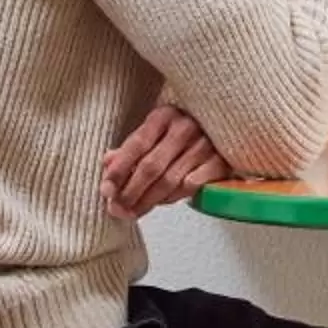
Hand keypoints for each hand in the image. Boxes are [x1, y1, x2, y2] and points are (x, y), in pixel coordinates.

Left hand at [101, 103, 230, 218]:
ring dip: (148, 200)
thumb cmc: (180, 136)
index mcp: (164, 115)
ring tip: (133, 212)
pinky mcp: (220, 162)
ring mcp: (205, 145)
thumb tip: (107, 163)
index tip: (106, 190)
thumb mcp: (153, 134)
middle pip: (151, 166)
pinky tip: (161, 202)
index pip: (136, 144)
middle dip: (130, 192)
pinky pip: (190, 187)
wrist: (221, 134)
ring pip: (169, 180)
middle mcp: (185, 127)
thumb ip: (130, 149)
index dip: (119, 170)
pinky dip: (172, 198)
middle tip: (117, 209)